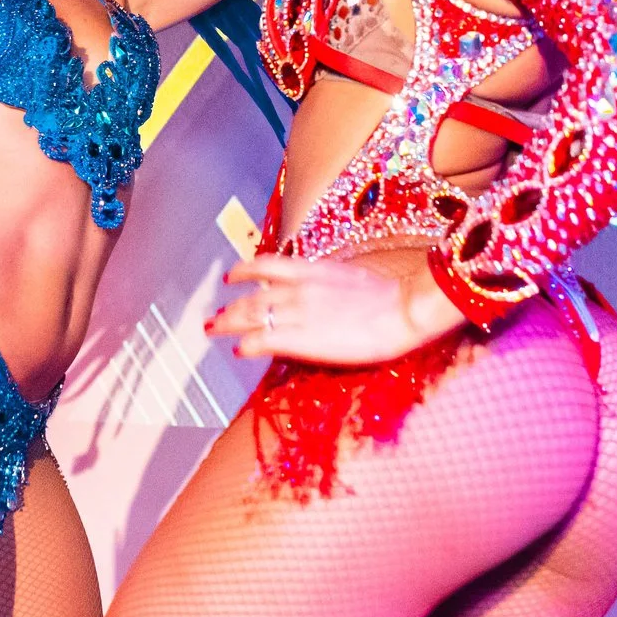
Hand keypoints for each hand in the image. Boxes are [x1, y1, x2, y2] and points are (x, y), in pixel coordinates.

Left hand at [205, 254, 467, 365]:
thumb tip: (320, 292)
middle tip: (214, 318)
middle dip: (230, 308)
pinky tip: (239, 350)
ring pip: (250, 316)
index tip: (231, 276)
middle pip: (252, 296)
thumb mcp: (352, 278)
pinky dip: (245, 344)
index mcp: (312, 270)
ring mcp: (296, 312)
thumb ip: (328, 283)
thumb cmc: (390, 296)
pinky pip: (261, 340)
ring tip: (215, 331)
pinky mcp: (299, 338)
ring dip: (228, 324)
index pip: (267, 265)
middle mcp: (297, 288)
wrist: (402, 309)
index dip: (244, 270)